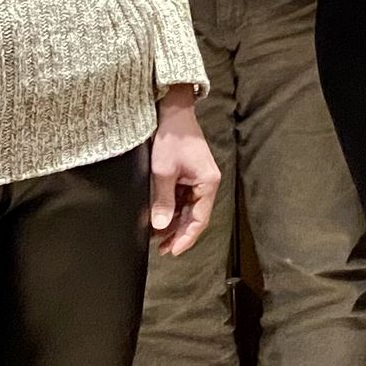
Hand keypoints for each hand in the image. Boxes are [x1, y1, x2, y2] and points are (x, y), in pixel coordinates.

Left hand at [148, 87, 220, 255]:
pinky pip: (183, 198)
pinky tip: (160, 218)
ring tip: (158, 238)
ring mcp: (198, 179)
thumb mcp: (164, 172)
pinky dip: (172, 209)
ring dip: (175, 222)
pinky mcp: (189, 174)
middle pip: (195, 216)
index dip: (186, 238)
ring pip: (188, 208)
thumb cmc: (171, 139)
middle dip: (179, 233)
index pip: (200, 219)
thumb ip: (163, 201)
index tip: (173, 252)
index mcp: (208, 183)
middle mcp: (207, 183)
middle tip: (162, 250)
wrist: (172, 113)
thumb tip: (161, 226)